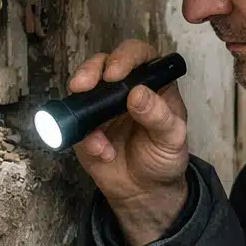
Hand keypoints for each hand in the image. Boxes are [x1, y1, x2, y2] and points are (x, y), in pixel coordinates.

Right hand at [69, 39, 189, 245]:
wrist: (144, 190)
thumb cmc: (164, 157)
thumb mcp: (172, 139)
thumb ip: (159, 117)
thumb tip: (137, 94)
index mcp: (153, 84)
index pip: (140, 55)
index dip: (126, 57)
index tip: (115, 73)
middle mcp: (125, 88)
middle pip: (104, 63)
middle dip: (91, 70)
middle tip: (84, 86)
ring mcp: (101, 104)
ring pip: (83, 85)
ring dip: (80, 99)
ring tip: (92, 127)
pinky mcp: (84, 124)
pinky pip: (74, 120)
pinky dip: (84, 135)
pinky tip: (101, 151)